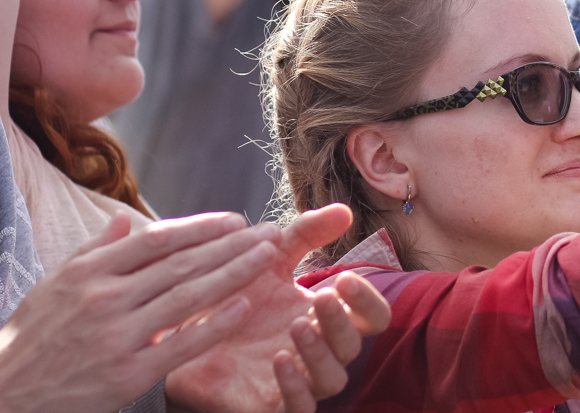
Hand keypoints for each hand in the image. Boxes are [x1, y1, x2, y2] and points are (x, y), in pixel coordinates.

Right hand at [0, 213, 279, 412]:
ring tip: (267, 257)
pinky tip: (244, 306)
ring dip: (234, 274)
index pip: (157, 240)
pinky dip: (214, 324)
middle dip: (232, 245)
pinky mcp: (126, 375)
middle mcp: (104, 299)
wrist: (2, 397)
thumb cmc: (31, 340)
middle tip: (269, 231)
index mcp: (89, 273)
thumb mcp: (53, 286)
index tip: (236, 220)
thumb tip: (124, 218)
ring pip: (187, 297)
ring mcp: (116, 337)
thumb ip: (94, 251)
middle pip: (182, 264)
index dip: (201, 227)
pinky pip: (180, 345)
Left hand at [166, 205, 389, 412]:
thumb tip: (345, 210)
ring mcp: (297, 381)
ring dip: (320, 353)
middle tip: (322, 298)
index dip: (367, 300)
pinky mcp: (270, 405)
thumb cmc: (236, 295)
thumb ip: (306, 234)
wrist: (182, 332)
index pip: (372, 317)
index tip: (346, 278)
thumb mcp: (270, 257)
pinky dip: (296, 388)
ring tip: (297, 326)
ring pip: (332, 380)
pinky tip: (280, 360)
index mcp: (327, 317)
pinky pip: (299, 410)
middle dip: (341, 322)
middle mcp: (319, 351)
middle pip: (354, 346)